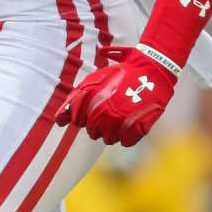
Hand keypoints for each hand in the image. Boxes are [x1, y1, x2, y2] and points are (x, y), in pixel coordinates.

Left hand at [57, 46, 176, 146]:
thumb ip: (74, 100)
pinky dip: (128, 135)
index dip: (84, 114)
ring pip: (109, 139)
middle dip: (98, 123)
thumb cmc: (121, 73)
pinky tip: (131, 122)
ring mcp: (122, 122)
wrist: (152, 69)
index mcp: (92, 100)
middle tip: (109, 109)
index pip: (77, 120)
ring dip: (113, 130)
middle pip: (92, 132)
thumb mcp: (95, 80)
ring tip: (121, 115)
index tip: (93, 106)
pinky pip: (126, 142)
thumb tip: (58, 121)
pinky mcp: (137, 128)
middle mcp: (104, 113)